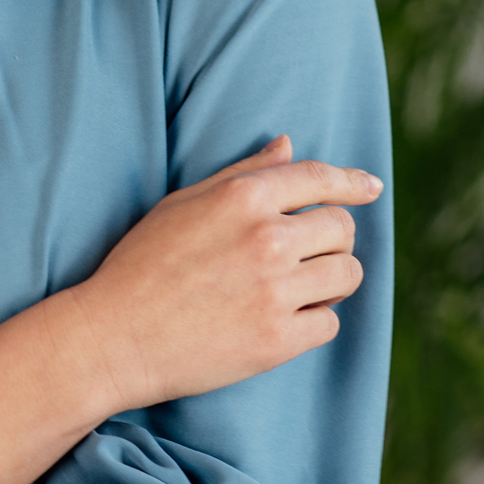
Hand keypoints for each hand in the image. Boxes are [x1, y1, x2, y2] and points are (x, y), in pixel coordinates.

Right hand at [70, 135, 382, 411]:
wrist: (113, 336)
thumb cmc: (141, 264)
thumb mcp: (183, 204)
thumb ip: (242, 173)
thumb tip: (288, 144)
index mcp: (241, 197)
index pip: (318, 178)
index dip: (352, 182)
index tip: (370, 188)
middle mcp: (265, 238)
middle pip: (342, 228)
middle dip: (333, 238)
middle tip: (308, 253)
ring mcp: (274, 290)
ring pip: (346, 274)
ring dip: (332, 279)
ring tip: (301, 286)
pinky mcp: (278, 340)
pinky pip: (330, 322)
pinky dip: (315, 320)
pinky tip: (283, 319)